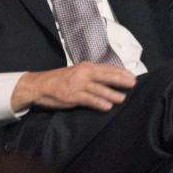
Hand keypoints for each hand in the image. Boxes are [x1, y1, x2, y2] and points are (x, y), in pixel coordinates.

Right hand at [11, 62, 136, 111]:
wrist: (39, 84)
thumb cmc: (61, 79)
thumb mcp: (78, 72)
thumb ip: (93, 74)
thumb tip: (111, 78)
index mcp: (87, 67)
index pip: (108, 68)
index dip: (121, 72)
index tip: (132, 76)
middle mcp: (84, 73)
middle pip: (106, 76)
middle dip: (121, 80)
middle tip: (134, 84)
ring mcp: (78, 84)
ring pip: (99, 88)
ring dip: (112, 93)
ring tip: (123, 98)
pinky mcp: (72, 95)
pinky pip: (88, 99)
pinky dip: (98, 102)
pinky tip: (107, 106)